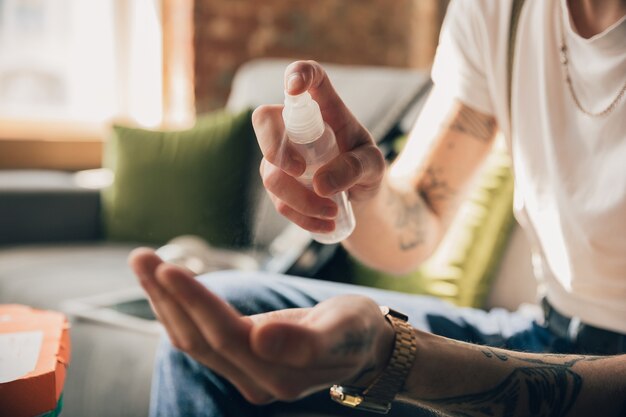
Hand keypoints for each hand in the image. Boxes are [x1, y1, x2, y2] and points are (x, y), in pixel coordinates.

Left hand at [129, 248, 394, 403]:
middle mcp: (257, 382)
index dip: (195, 303)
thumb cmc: (357, 329)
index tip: (168, 268)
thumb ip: (305, 339)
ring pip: (192, 340)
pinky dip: (178, 309)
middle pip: (198, 339)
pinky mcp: (242, 363)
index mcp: (281, 374)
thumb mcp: (344, 327)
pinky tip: (164, 286)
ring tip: (143, 263)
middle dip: (167, 297)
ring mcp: (247, 375)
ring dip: (164, 302)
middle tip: (141, 256)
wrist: (365, 346)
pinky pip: (200, 338)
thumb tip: (261, 338)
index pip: (225, 336)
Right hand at [252, 60, 384, 233]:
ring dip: (300, 198)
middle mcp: (295, 126)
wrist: (361, 198)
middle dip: (274, 148)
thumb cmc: (367, 168)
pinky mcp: (277, 182)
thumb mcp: (373, 166)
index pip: (308, 75)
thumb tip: (319, 184)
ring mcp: (281, 154)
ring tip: (332, 213)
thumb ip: (354, 168)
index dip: (297, 73)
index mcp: (325, 108)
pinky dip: (302, 216)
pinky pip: (278, 201)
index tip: (294, 87)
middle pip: (264, 120)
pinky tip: (326, 225)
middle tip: (300, 171)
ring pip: (271, 172)